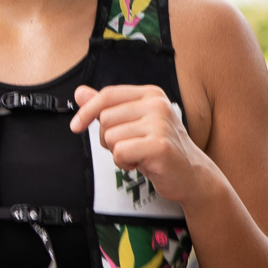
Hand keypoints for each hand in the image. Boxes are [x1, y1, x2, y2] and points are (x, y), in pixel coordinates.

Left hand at [70, 83, 208, 205]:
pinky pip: (120, 152)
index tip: (76, 127)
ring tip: (138, 155)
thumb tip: (79, 93)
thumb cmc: (159, 149)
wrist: (191, 175)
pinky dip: (124, 163)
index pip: (108, 95)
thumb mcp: (133, 124)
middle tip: (128, 147)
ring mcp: (160, 124)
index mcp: (151, 94)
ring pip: (110, 137)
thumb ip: (108, 107)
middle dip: (108, 139)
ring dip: (117, 153)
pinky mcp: (159, 146)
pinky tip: (141, 164)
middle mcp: (157, 104)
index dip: (87, 111)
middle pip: (105, 118)